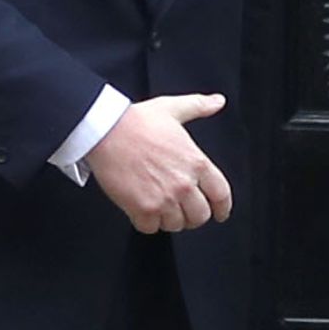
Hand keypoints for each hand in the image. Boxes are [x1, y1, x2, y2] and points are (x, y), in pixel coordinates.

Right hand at [87, 94, 233, 233]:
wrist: (106, 131)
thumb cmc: (137, 121)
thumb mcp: (172, 109)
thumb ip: (198, 106)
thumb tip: (218, 101)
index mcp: (196, 162)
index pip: (221, 195)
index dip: (222, 208)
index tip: (220, 213)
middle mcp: (184, 184)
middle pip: (200, 216)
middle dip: (193, 215)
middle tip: (184, 211)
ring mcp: (164, 198)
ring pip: (176, 225)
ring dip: (169, 219)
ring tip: (161, 208)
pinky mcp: (142, 209)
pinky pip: (151, 228)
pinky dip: (147, 222)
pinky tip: (143, 210)